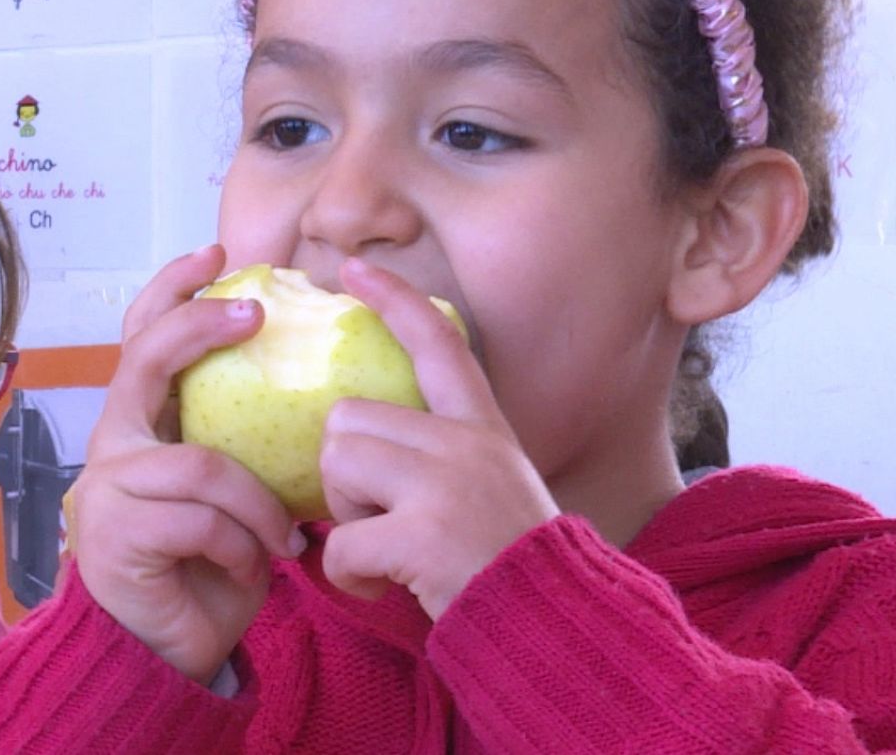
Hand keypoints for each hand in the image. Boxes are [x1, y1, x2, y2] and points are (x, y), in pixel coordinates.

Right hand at [71, 245, 303, 684]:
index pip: (144, 336)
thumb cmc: (211, 564)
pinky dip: (242, 546)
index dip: (176, 288)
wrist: (169, 649)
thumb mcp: (236, 490)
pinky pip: (203, 519)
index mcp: (142, 425)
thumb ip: (246, 439)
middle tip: (254, 315)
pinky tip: (251, 571)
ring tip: (283, 541)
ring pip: (203, 464)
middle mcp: (114, 444)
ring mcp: (109, 487)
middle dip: (200, 326)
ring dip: (257, 507)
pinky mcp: (117, 534)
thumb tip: (316, 387)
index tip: (221, 254)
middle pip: (146, 359)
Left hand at [320, 257, 559, 619]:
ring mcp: (446, 486)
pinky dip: (347, 574)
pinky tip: (381, 586)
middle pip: (348, 418)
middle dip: (345, 473)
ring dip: (344, 517)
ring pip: (337, 466)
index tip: (352, 268)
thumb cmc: (510, 564)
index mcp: (485, 427)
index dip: (393, 299)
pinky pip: (340, 542)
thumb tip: (359, 440)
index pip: (439, 341)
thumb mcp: (493, 487)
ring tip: (385, 548)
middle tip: (381, 517)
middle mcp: (467, 444)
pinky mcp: (423, 535)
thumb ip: (440, 456)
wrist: (558, 628)